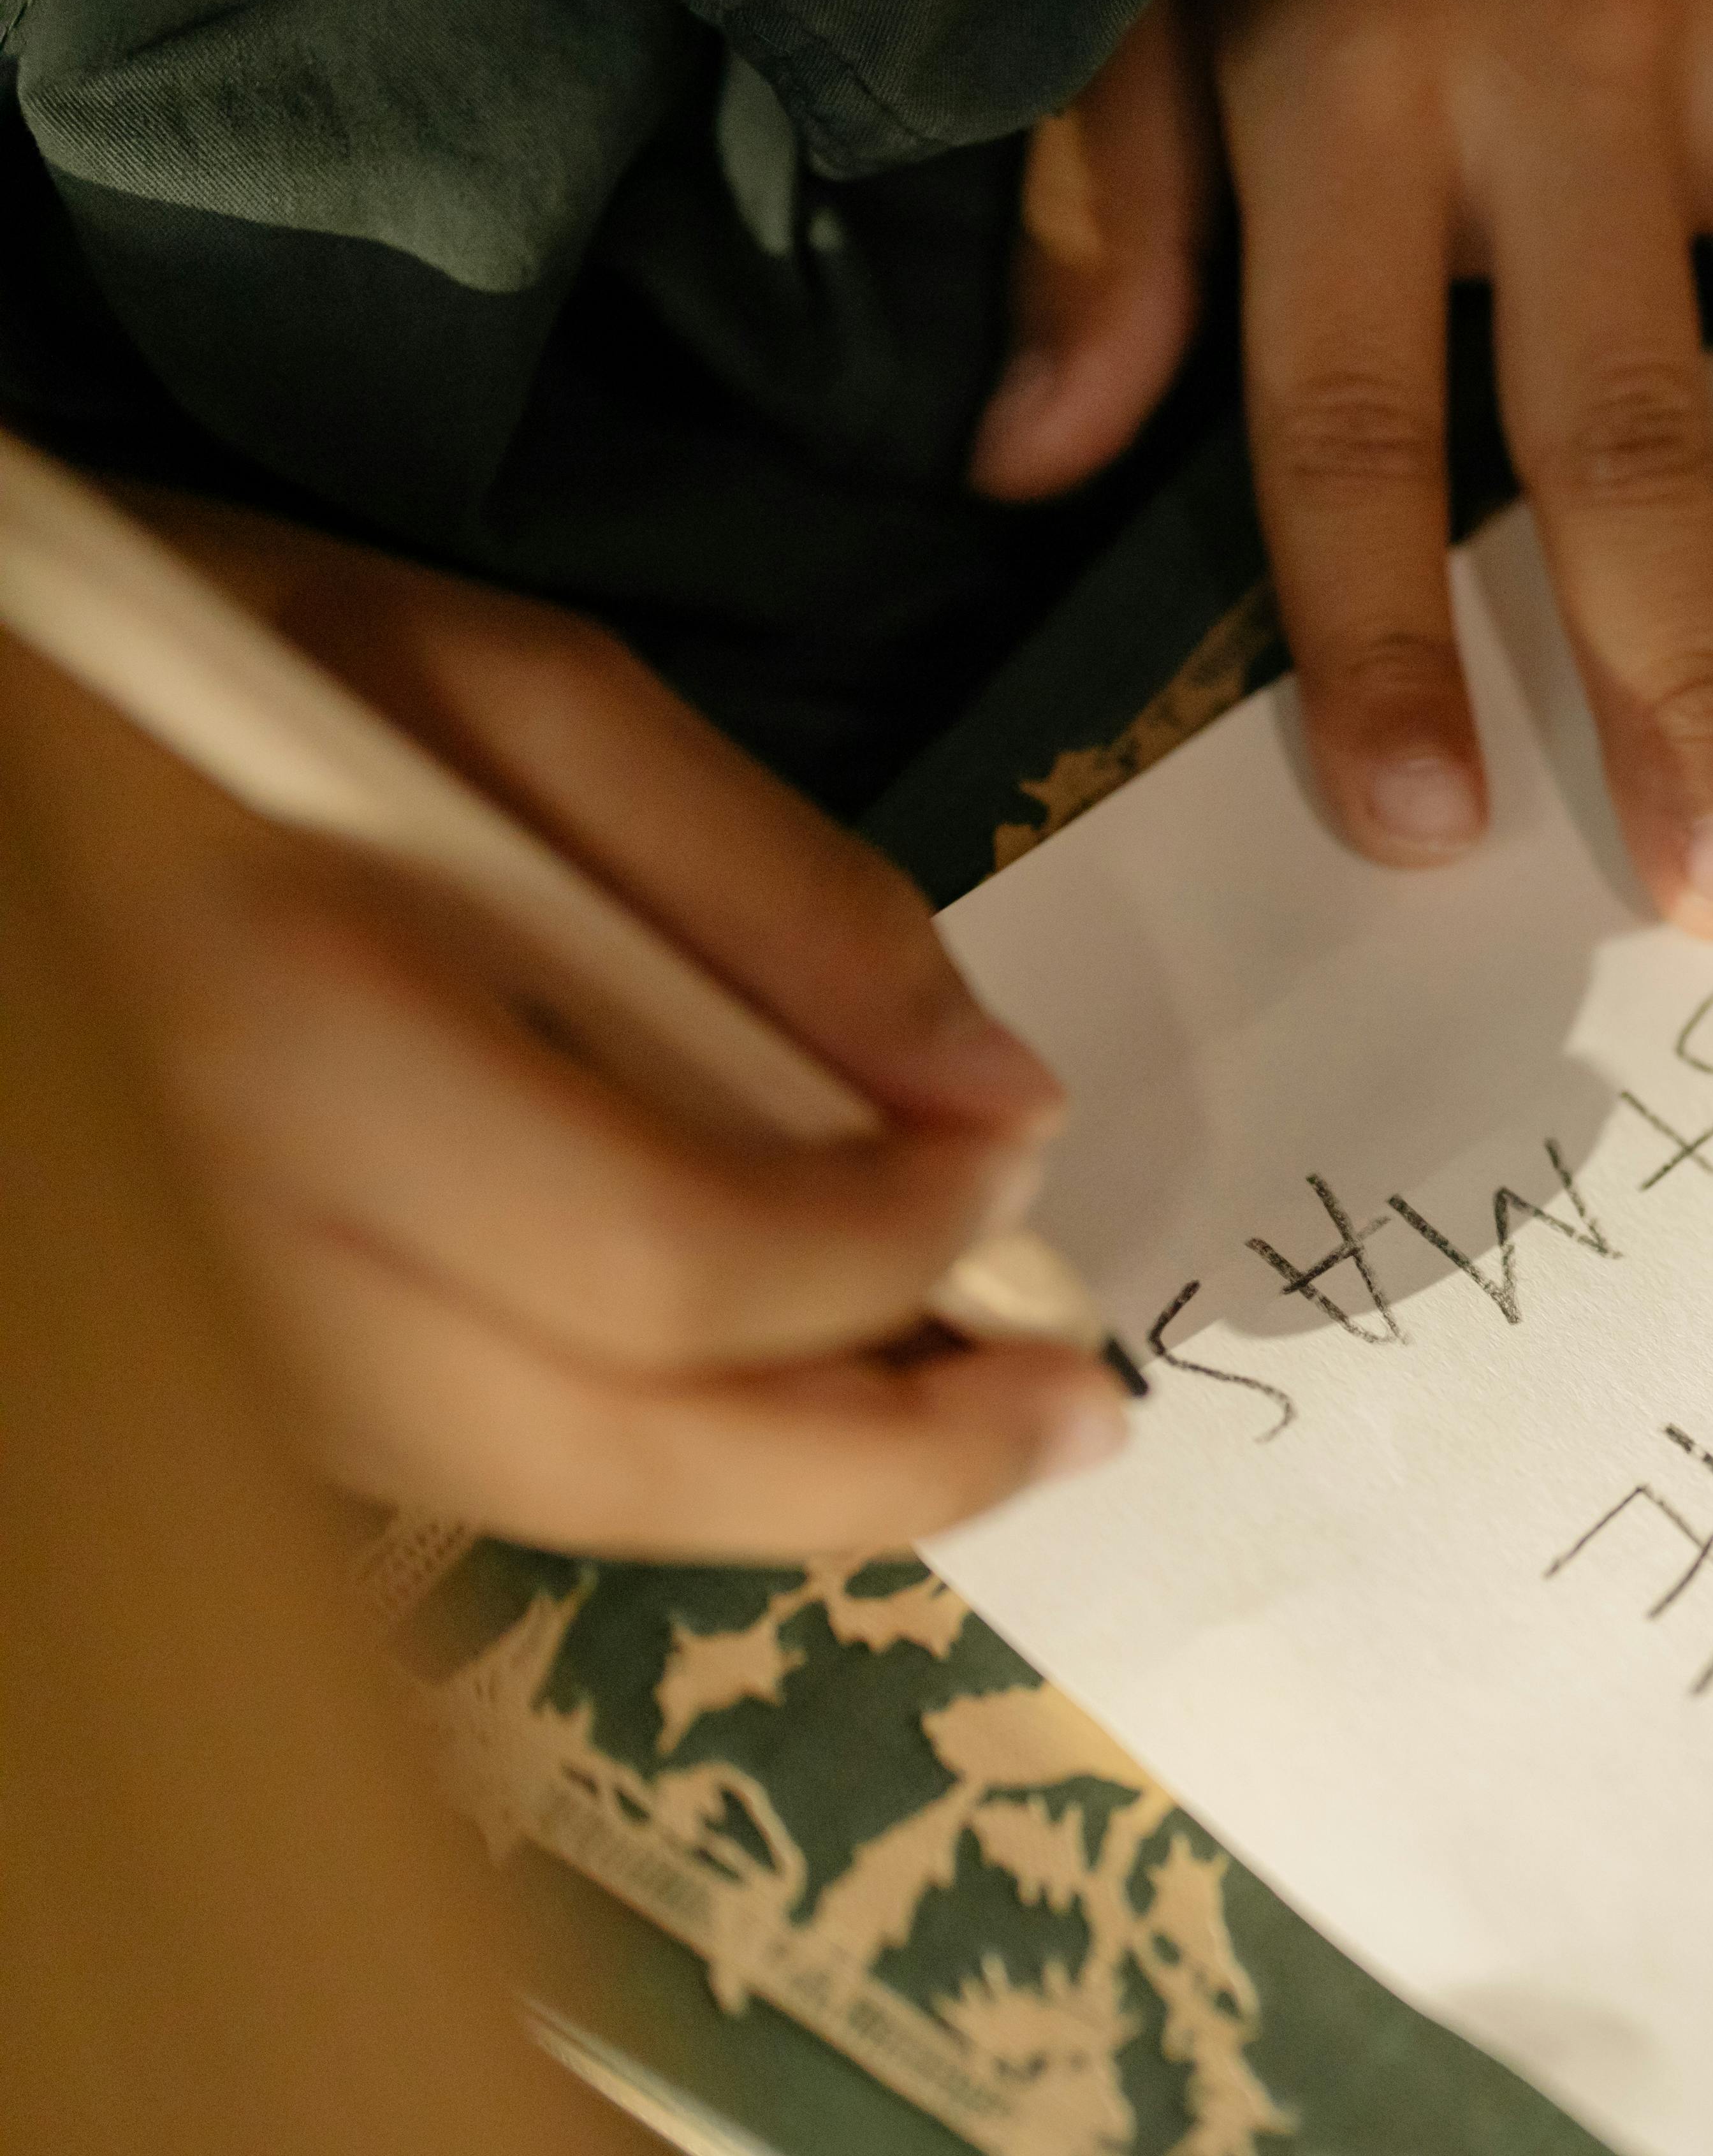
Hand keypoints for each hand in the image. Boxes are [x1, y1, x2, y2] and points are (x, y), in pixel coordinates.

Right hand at [0, 494, 1128, 1556]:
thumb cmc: (191, 664)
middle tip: (1079, 1417)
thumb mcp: (492, 683)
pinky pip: (448, 1462)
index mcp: (299, 1021)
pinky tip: (777, 1396)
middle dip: (886, 1457)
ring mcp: (191, 1324)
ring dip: (783, 1484)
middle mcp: (224, 1223)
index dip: (885, 1248)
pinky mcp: (198, 1361)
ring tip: (967, 1425)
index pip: (666, 1251)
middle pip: (610, 1441)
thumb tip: (996, 1097)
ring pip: (534, 1491)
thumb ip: (764, 887)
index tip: (1026, 1178)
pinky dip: (642, 1456)